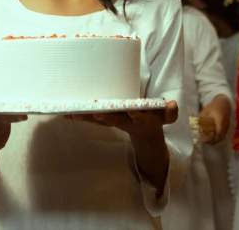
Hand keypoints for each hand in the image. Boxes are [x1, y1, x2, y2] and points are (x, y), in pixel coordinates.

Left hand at [64, 100, 178, 140]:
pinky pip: (91, 119)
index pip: (136, 117)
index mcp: (140, 119)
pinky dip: (79, 116)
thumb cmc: (154, 119)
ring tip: (71, 113)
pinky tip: (65, 113)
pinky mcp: (104, 121)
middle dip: (103, 117)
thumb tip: (173, 104)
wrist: (144, 135)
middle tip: (93, 112)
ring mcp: (114, 122)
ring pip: (98, 120)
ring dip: (85, 117)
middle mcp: (125, 122)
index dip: (134, 114)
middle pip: (113, 120)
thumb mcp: (165, 118)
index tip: (130, 111)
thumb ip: (170, 113)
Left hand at [198, 95, 231, 144]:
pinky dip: (219, 137)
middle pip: (221, 137)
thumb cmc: (214, 106)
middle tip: (207, 142)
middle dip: (215, 141)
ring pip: (223, 136)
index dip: (213, 139)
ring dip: (217, 140)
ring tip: (210, 141)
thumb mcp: (206, 111)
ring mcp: (227, 126)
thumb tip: (193, 124)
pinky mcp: (228, 125)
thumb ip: (200, 118)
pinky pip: (224, 134)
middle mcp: (225, 125)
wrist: (224, 102)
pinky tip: (214, 136)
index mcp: (220, 121)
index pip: (218, 133)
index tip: (207, 141)